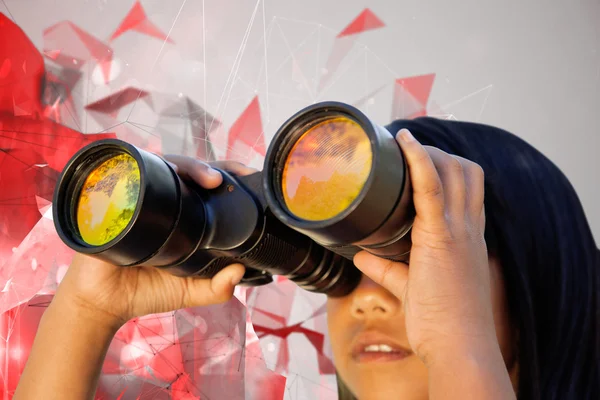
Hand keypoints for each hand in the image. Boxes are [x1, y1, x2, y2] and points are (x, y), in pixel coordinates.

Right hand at [55, 157, 257, 328]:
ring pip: (160, 166)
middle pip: (184, 169)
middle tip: (219, 180)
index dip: (223, 175)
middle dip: (205, 168)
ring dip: (183, 165)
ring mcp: (135, 197)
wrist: (103, 304)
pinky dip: (141, 170)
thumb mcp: (189, 291)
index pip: (202, 185)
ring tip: (204, 178)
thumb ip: (217, 288)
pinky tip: (162, 173)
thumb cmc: (145, 291)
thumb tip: (240, 272)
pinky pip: (125, 177)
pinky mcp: (110, 201)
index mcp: (181, 214)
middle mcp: (159, 200)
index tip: (245, 176)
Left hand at [353, 129, 494, 365]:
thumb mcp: (412, 287)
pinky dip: (419, 160)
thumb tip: (363, 256)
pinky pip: (431, 187)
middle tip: (406, 148)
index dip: (450, 164)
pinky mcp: (441, 237)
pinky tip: (404, 142)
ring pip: (451, 171)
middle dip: (438, 152)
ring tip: (401, 143)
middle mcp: (469, 228)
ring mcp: (459, 231)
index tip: (422, 155)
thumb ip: (388, 268)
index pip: (470, 187)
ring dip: (427, 151)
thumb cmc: (443, 323)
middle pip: (464, 170)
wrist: (459, 346)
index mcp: (469, 237)